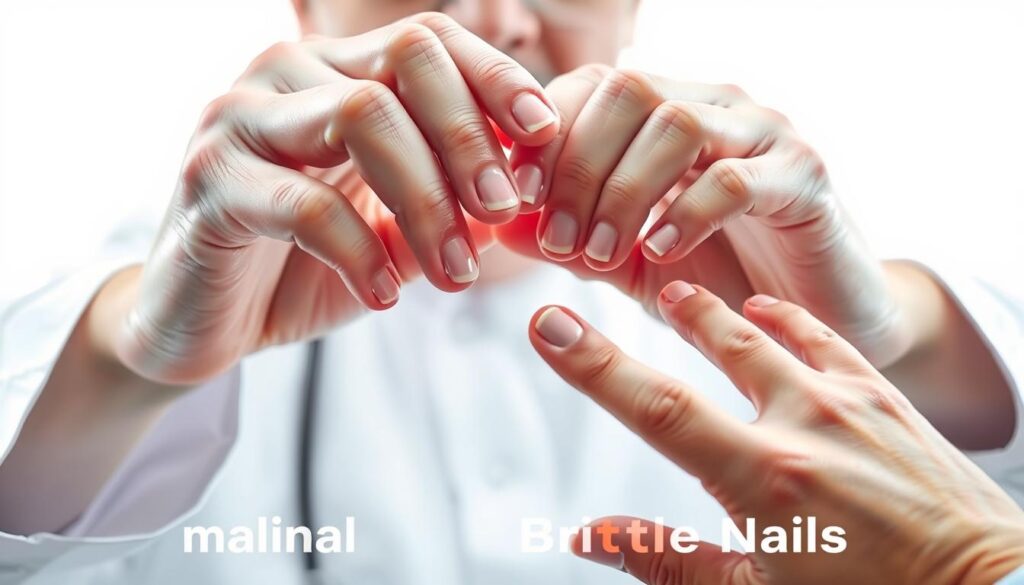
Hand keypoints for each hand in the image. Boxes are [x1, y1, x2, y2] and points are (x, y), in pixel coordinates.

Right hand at [111, 13, 559, 384]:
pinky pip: (305, 203)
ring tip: (455, 276)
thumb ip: (451, 201)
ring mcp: (239, 119)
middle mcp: (284, 74)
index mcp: (332, 71)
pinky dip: (361, 253)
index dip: (495, 78)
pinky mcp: (207, 180)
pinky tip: (385, 296)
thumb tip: (526, 182)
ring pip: (361, 115)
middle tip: (503, 209)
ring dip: (426, 199)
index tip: (545, 137)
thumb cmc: (306, 267)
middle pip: (404, 62)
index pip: (427, 41)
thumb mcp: (395, 230)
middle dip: (468, 138)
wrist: (205, 323)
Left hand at [499, 65, 910, 367]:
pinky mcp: (804, 174)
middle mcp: (712, 105)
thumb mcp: (627, 259)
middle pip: (628, 92)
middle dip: (578, 166)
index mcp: (664, 113)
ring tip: (601, 252)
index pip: (592, 87)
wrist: (814, 313)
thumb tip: (497, 224)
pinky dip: (684, 213)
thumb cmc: (716, 277)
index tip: (511, 195)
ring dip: (624, 191)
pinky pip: (735, 177)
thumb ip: (569, 239)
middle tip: (556, 238)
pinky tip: (658, 251)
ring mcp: (763, 132)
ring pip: (676, 124)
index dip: (544, 135)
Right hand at [528, 284, 1023, 584]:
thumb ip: (665, 559)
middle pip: (718, 345)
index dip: (594, 365)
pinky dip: (793, 321)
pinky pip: (831, 341)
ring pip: (771, 333)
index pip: (656, 409)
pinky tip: (771, 312)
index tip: (550, 327)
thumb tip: (589, 536)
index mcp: (763, 480)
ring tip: (686, 294)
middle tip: (629, 280)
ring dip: (722, 312)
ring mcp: (851, 405)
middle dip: (667, 312)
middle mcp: (805, 427)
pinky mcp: (888, 401)